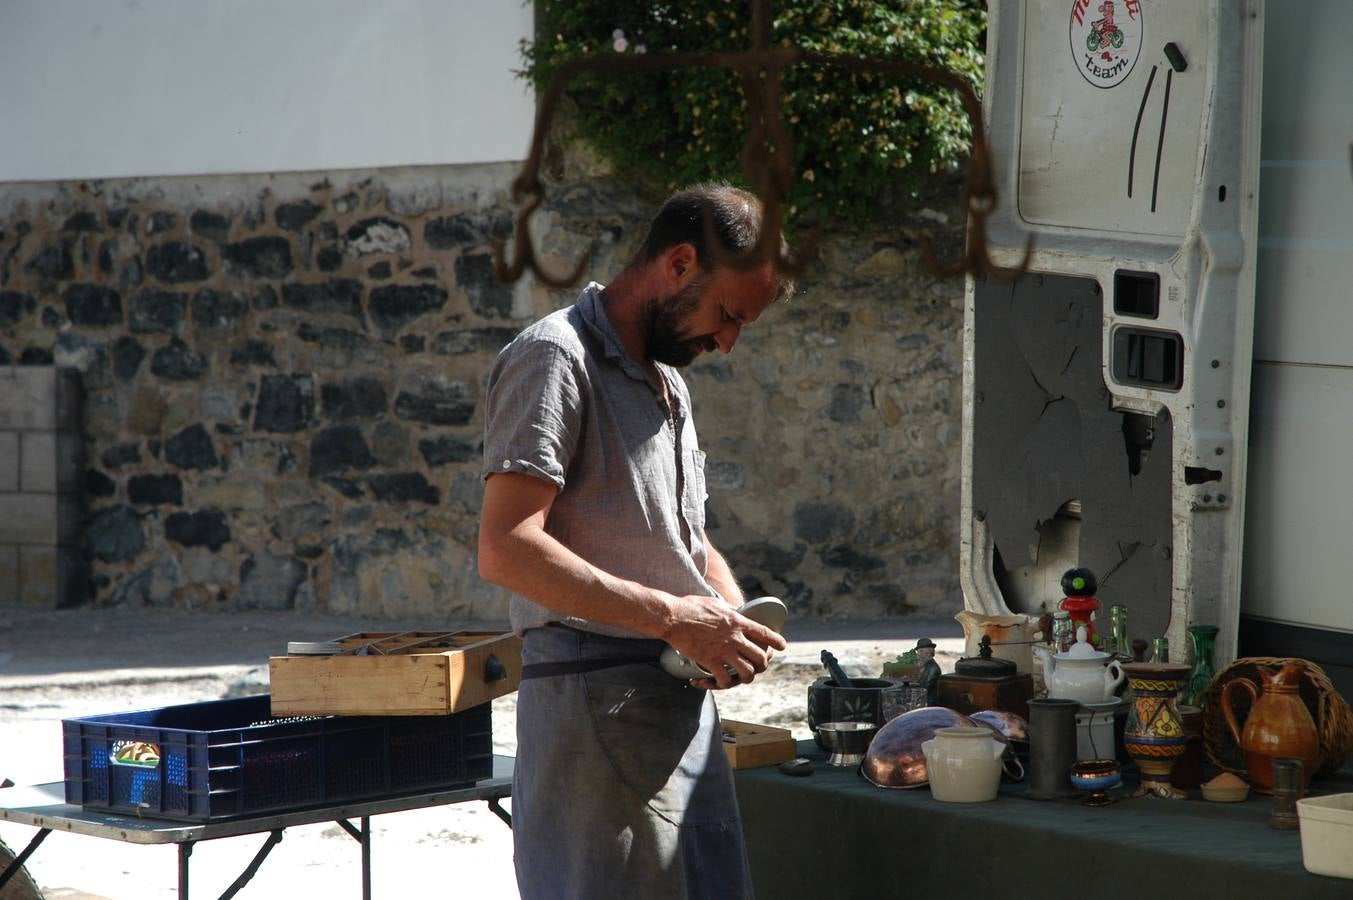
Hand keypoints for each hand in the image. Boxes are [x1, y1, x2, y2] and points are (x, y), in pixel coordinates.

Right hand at [664, 594, 787, 689]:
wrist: (673, 617)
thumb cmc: (690, 607)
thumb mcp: (716, 603)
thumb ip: (728, 610)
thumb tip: (734, 611)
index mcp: (737, 622)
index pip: (764, 633)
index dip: (776, 641)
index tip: (782, 646)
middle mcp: (734, 638)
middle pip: (760, 657)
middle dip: (763, 664)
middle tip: (759, 666)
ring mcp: (723, 651)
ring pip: (747, 672)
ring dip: (746, 677)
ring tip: (742, 678)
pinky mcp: (710, 661)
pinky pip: (725, 680)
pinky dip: (724, 684)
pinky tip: (720, 682)